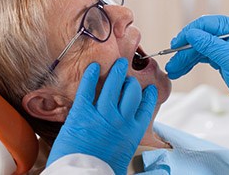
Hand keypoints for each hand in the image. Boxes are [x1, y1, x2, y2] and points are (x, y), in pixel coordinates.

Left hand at [47, 58, 157, 174]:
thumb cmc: (102, 172)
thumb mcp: (126, 159)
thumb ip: (133, 147)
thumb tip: (146, 153)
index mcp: (133, 132)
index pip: (146, 106)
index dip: (147, 94)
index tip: (146, 88)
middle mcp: (121, 120)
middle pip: (132, 91)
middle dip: (131, 80)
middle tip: (128, 73)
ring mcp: (102, 115)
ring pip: (113, 85)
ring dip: (116, 71)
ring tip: (117, 64)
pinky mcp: (81, 113)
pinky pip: (88, 89)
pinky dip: (91, 75)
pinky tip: (93, 67)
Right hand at [165, 15, 228, 114]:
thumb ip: (209, 44)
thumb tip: (191, 34)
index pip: (206, 24)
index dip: (189, 33)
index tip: (175, 44)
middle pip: (200, 38)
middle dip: (185, 50)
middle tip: (172, 62)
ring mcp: (225, 47)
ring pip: (199, 49)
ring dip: (185, 59)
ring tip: (173, 70)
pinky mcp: (223, 59)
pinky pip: (203, 58)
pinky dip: (192, 64)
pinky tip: (181, 70)